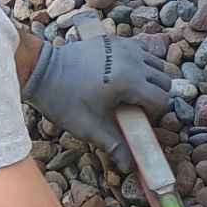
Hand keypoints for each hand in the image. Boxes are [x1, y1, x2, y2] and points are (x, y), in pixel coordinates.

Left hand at [20, 35, 171, 165]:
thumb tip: (130, 167)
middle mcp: (132, 59)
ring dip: (149, 76)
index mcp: (130, 81)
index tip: (136, 117)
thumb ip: (114, 146)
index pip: (162, 98)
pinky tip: (121, 72)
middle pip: (164, 79)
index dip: (153, 112)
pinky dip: (138, 60)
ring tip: (128, 89)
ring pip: (155, 61)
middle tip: (134, 105)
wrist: (42, 72)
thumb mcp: (90, 128)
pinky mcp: (113, 39)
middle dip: (155, 94)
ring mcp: (124, 46)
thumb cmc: (64, 101)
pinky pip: (139, 49)